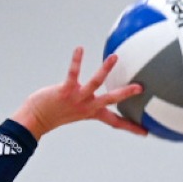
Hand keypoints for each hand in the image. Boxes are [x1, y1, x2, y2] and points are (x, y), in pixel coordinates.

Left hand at [10, 48, 145, 138]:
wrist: (35, 119)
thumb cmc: (54, 113)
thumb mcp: (76, 111)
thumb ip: (88, 105)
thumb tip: (94, 100)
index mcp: (92, 112)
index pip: (116, 122)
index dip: (132, 127)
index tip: (146, 132)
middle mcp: (87, 106)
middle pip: (111, 100)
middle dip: (126, 94)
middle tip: (141, 88)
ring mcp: (77, 99)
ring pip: (95, 83)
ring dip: (105, 70)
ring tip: (114, 57)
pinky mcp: (65, 91)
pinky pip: (73, 73)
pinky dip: (76, 60)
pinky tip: (79, 49)